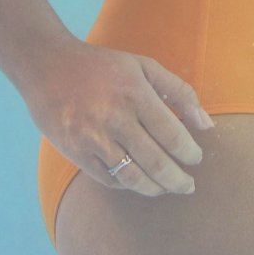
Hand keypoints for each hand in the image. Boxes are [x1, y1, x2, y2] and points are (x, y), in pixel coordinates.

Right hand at [23, 36, 213, 196]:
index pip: (172, 135)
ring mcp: (92, 138)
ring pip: (133, 177)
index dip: (189, 153)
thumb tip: (207, 124)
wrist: (46, 65)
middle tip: (189, 186)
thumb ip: (178, 92)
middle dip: (178, 180)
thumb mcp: (142, 66)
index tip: (196, 159)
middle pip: (156, 163)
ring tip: (167, 188)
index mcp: (135, 94)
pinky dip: (128, 185)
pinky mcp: (75, 151)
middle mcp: (115, 118)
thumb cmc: (101, 65)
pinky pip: (109, 179)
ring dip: (156, 188)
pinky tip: (138, 181)